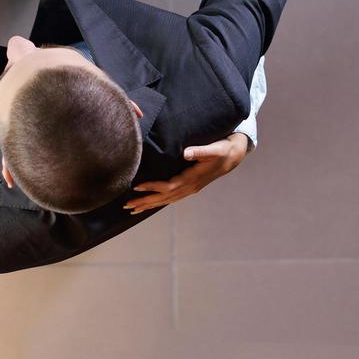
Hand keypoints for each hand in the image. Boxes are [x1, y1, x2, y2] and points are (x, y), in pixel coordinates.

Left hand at [123, 133, 249, 213]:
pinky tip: (149, 203)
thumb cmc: (222, 150)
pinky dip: (158, 201)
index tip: (137, 187)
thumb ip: (200, 151)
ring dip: (149, 205)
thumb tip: (185, 153)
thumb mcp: (214, 149)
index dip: (153, 187)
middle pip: (164, 198)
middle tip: (127, 206)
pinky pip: (170, 198)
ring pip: (166, 200)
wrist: (232, 156)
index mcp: (192, 179)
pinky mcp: (189, 187)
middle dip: (145, 202)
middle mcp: (189, 187)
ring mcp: (189, 189)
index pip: (168, 186)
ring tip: (132, 209)